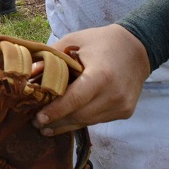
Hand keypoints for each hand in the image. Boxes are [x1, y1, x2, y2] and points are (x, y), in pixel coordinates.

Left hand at [32, 24, 150, 134]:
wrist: (138, 48)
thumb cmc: (102, 42)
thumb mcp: (75, 41)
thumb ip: (52, 57)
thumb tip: (30, 73)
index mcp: (101, 76)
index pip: (75, 100)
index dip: (55, 111)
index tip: (38, 118)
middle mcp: (114, 95)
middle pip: (79, 115)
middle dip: (56, 122)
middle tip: (35, 124)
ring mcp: (122, 106)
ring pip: (88, 121)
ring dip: (67, 125)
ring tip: (46, 127)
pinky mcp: (125, 112)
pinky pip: (98, 120)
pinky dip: (81, 120)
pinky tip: (67, 121)